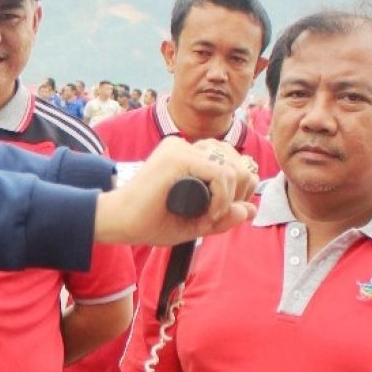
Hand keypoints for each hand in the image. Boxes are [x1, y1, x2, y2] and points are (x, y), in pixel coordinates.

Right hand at [94, 136, 257, 246]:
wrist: (120, 223)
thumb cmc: (150, 222)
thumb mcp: (195, 224)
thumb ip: (222, 217)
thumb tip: (250, 210)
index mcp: (189, 157)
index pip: (232, 164)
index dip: (238, 191)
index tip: (220, 214)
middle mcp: (186, 147)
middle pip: (238, 162)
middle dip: (239, 193)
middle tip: (218, 216)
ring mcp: (181, 148)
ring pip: (232, 168)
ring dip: (229, 197)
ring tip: (210, 216)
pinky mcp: (178, 156)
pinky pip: (220, 173)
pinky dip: (222, 197)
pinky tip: (209, 212)